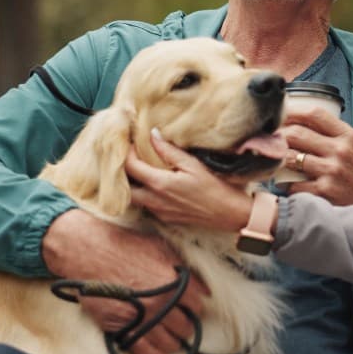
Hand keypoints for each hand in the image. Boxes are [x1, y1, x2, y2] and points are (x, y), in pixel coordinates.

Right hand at [42, 209, 208, 353]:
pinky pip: (142, 349)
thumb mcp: (162, 248)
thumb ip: (184, 269)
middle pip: (184, 326)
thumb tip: (204, 288)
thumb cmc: (126, 246)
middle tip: (184, 325)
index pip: (196, 306)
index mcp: (175, 285)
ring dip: (173, 342)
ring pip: (167, 341)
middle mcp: (161, 305)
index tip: (193, 308)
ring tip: (174, 340)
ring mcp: (141, 318)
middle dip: (186, 326)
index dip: (195, 307)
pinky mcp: (122, 327)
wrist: (90, 252)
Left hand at [125, 129, 253, 230]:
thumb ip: (169, 151)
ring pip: (134, 199)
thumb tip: (153, 135)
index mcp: (160, 184)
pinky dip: (146, 194)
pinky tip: (156, 185)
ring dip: (133, 185)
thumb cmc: (215, 187)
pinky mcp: (165, 218)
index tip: (130, 142)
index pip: (130, 167)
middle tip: (129, 159)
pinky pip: (147, 206)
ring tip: (140, 170)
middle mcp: (155, 200)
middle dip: (123, 173)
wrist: (229, 214)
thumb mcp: (193, 164)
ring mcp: (159, 212)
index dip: (126, 152)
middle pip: (124, 187)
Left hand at [280, 107, 352, 205]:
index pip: (314, 114)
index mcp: (348, 136)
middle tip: (269, 141)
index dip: (292, 112)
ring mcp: (332, 171)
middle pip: (297, 133)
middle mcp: (341, 150)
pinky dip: (285, 185)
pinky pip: (292, 184)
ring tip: (274, 161)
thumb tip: (296, 121)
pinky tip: (285, 184)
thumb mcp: (352, 148)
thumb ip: (330, 134)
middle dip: (278, 136)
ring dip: (278, 159)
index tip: (279, 115)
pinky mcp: (324, 191)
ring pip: (290, 157)